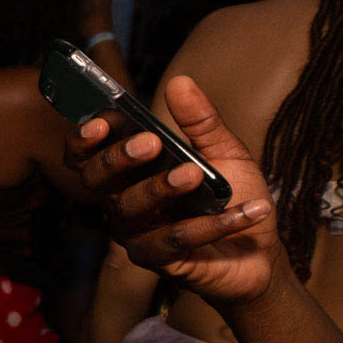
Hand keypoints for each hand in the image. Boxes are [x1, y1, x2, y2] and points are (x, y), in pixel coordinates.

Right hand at [65, 75, 281, 305]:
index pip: (87, 156)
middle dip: (117, 160)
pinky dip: (211, 226)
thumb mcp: (224, 153)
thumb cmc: (231, 199)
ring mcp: (136, 234)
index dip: (84, 141)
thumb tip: (180, 82)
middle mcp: (123, 202)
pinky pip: (174, 241)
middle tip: (151, 143)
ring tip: (194, 175)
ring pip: (130, 210)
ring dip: (160, 189)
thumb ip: (201, 122)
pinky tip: (247, 211)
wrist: (258, 252)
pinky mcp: (159, 260)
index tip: (101, 123)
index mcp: (129, 174)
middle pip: (96, 181)